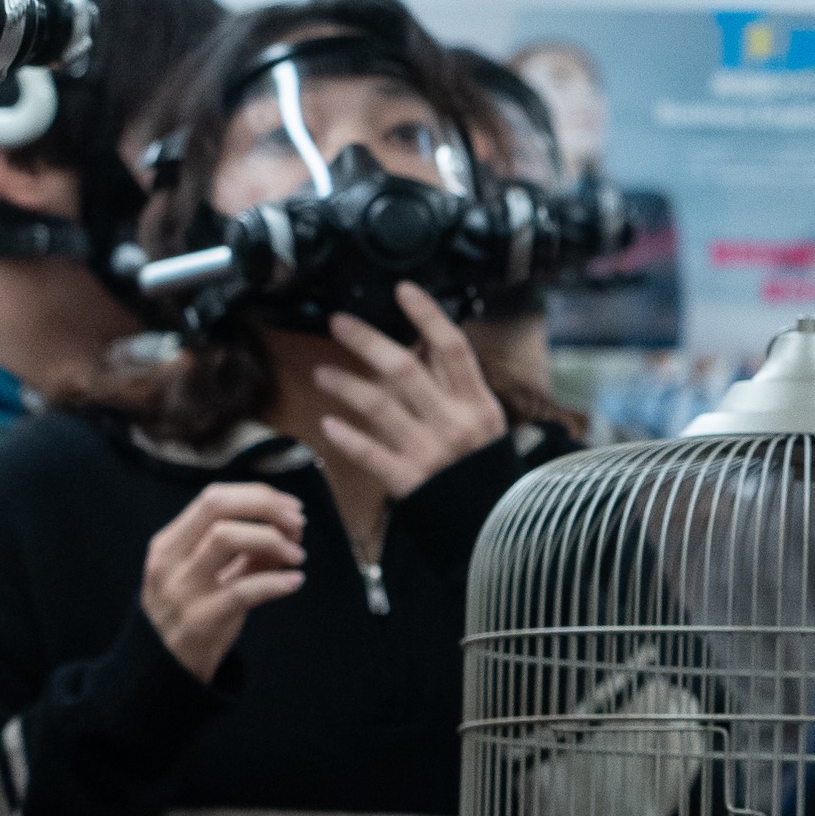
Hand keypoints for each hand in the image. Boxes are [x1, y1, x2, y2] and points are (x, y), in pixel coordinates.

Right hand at [140, 481, 306, 677]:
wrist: (163, 669)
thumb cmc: (190, 615)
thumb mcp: (205, 576)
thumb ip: (243, 552)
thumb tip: (288, 529)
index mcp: (170, 543)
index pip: (214, 497)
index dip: (259, 496)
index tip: (290, 509)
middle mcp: (170, 560)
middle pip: (218, 506)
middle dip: (266, 507)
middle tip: (298, 525)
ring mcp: (182, 589)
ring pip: (226, 537)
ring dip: (271, 540)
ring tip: (297, 556)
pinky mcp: (200, 620)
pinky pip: (244, 590)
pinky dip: (276, 582)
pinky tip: (294, 582)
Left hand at [313, 287, 510, 500]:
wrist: (494, 525)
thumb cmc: (485, 467)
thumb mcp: (485, 420)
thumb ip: (456, 383)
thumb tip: (426, 340)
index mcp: (476, 403)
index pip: (452, 348)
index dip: (427, 316)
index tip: (402, 290)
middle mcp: (453, 422)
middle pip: (405, 370)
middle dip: (367, 342)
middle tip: (338, 322)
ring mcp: (429, 452)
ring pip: (379, 408)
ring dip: (346, 385)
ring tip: (320, 373)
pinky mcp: (409, 482)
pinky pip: (371, 455)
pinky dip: (348, 439)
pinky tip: (327, 424)